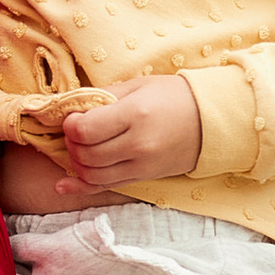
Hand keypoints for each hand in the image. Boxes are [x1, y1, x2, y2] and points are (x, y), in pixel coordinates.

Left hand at [48, 73, 202, 197]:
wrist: (212, 121)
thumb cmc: (174, 97)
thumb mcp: (138, 85)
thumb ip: (102, 96)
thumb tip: (68, 105)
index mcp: (135, 115)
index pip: (85, 130)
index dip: (70, 124)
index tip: (74, 117)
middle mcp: (138, 145)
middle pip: (85, 154)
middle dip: (71, 143)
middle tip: (76, 131)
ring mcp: (142, 166)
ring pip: (92, 174)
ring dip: (76, 162)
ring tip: (80, 147)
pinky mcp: (143, 178)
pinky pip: (105, 187)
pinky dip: (80, 188)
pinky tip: (62, 186)